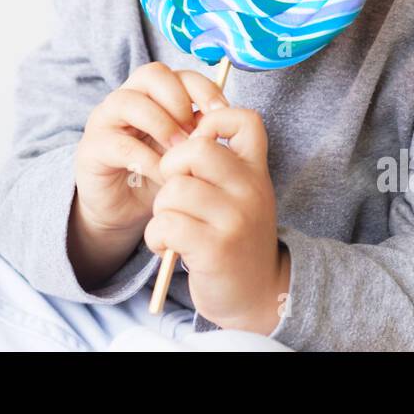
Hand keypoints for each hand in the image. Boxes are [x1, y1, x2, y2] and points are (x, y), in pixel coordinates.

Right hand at [74, 62, 228, 235]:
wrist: (123, 212)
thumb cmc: (157, 176)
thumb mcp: (183, 151)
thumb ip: (199, 131)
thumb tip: (223, 118)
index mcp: (152, 95)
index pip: (177, 73)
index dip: (202, 87)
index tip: (222, 113)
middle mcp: (126, 99)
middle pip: (151, 74)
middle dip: (179, 100)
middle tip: (195, 133)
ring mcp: (105, 121)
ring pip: (129, 102)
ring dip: (161, 125)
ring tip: (179, 153)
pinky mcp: (92, 149)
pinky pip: (119, 144)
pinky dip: (147, 159)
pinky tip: (164, 175)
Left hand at [143, 104, 289, 334]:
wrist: (258, 294)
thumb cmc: (236, 237)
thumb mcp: (241, 194)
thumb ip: (221, 164)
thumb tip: (182, 130)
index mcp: (255, 171)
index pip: (246, 118)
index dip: (213, 121)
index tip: (198, 146)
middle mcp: (250, 190)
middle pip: (195, 149)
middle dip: (171, 167)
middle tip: (174, 191)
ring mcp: (234, 219)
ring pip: (173, 190)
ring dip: (160, 209)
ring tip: (171, 225)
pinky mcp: (215, 249)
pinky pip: (165, 224)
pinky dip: (155, 236)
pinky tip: (166, 245)